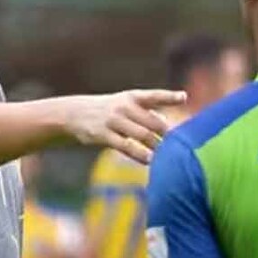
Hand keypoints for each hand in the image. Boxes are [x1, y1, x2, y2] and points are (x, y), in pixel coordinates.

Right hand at [65, 90, 186, 163]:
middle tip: (180, 145)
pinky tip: (150, 161)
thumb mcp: (125, 103)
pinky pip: (126, 147)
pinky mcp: (104, 135)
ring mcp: (113, 121)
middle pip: (153, 122)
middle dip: (167, 134)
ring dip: (157, 147)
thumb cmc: (108, 109)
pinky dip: (140, 155)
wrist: (74, 113)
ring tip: (168, 156)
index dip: (169, 96)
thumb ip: (146, 111)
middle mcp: (124, 107)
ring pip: (142, 136)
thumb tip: (166, 120)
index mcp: (132, 97)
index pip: (154, 95)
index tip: (184, 97)